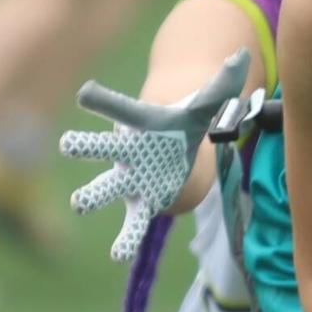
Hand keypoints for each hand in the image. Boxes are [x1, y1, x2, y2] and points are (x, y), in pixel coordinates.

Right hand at [61, 50, 251, 260]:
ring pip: (107, 188)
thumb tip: (242, 56)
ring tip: (78, 204)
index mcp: (139, 124)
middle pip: (103, 148)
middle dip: (86, 146)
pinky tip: (118, 255)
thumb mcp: (206, 104)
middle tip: (68, 143)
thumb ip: (222, 83)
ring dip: (92, 195)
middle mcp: (127, 151)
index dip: (103, 101)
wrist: (174, 151)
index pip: (120, 108)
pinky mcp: (141, 203)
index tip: (84, 94)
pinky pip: (132, 224)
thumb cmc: (183, 124)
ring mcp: (129, 179)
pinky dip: (126, 239)